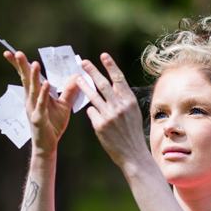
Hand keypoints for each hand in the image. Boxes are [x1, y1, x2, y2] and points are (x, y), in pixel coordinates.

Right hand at [4, 51, 80, 155]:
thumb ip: (69, 90)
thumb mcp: (64, 105)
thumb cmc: (53, 125)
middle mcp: (31, 100)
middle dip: (22, 66)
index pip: (27, 77)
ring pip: (33, 90)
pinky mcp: (39, 118)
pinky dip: (43, 94)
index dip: (20, 65)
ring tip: (34, 63)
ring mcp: (33, 108)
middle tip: (17, 52)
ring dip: (33, 77)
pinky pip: (41, 103)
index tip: (14, 52)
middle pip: (26, 80)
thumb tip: (76, 75)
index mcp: (35, 95)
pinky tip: (46, 84)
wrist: (48, 145)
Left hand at [75, 53, 149, 167]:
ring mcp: (109, 116)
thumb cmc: (132, 132)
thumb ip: (122, 99)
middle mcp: (120, 107)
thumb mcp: (132, 113)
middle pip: (102, 84)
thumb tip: (112, 84)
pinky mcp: (100, 125)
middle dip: (92, 71)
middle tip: (82, 62)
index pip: (119, 79)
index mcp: (130, 101)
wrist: (132, 154)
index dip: (110, 66)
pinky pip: (92, 112)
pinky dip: (92, 112)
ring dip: (84, 86)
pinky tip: (96, 116)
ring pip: (93, 96)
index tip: (103, 55)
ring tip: (77, 78)